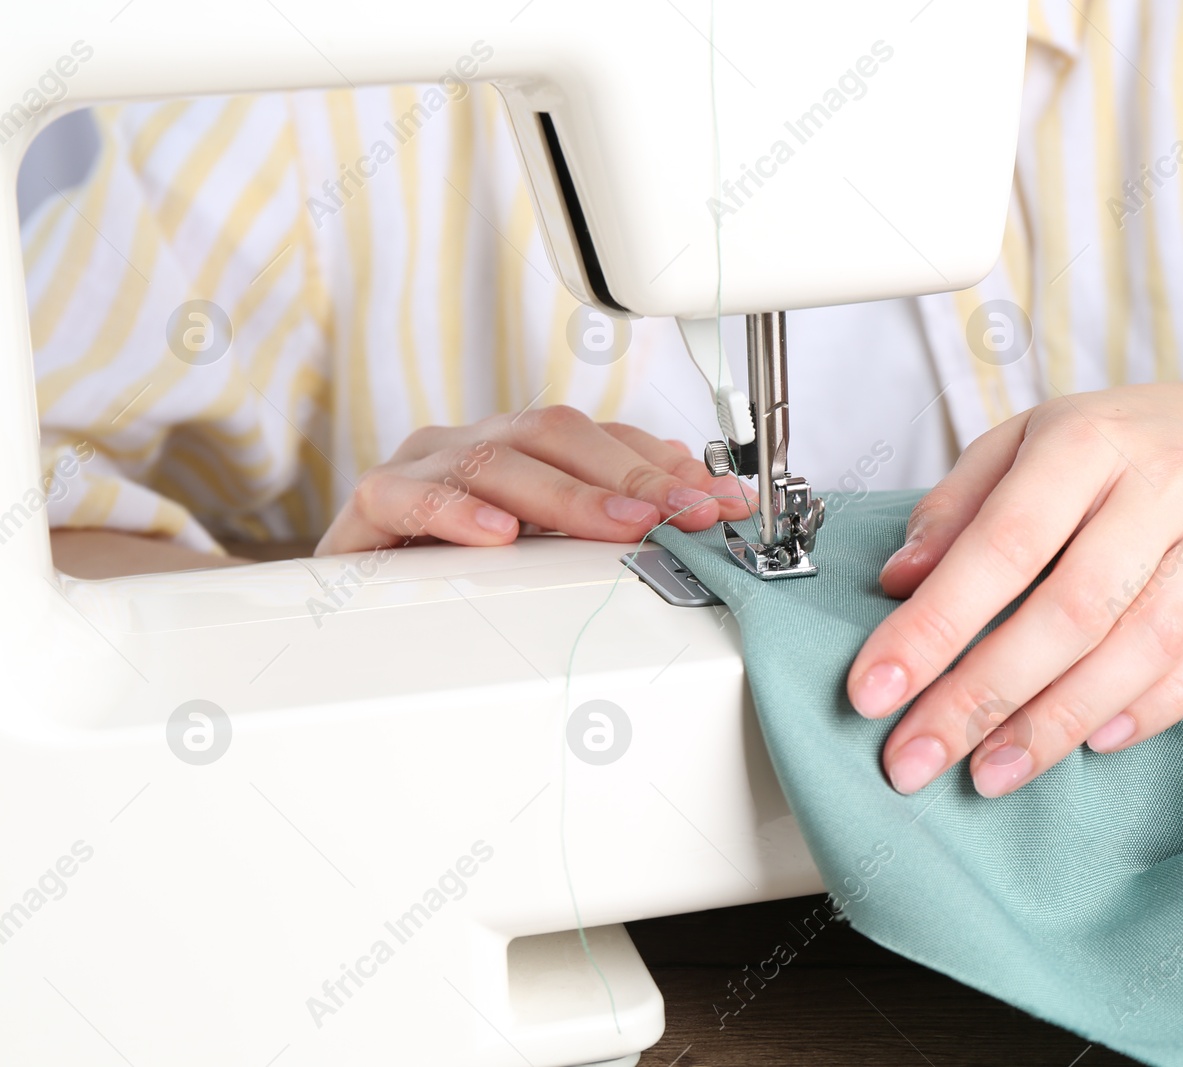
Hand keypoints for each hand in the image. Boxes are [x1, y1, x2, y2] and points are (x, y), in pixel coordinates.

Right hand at [316, 406, 749, 555]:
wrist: (357, 595)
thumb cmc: (459, 564)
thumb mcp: (549, 544)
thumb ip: (614, 518)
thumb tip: (698, 500)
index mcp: (524, 446)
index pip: (604, 438)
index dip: (666, 466)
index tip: (724, 502)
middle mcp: (478, 442)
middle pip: (557, 435)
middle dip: (632, 477)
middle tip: (686, 513)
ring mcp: (425, 466)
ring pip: (495, 458)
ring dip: (566, 495)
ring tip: (619, 526)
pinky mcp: (374, 504)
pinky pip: (409, 497)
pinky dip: (455, 513)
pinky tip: (496, 536)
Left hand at [846, 376, 1182, 798]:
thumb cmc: (1118, 453)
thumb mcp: (1024, 447)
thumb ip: (957, 511)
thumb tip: (898, 582)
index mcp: (1087, 438)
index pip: (999, 545)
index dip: (933, 627)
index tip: (872, 694)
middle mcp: (1168, 478)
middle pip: (1070, 609)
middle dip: (981, 697)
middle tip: (915, 761)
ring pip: (1143, 644)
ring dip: (1057, 721)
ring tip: (990, 772)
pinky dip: (1153, 710)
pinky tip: (1093, 744)